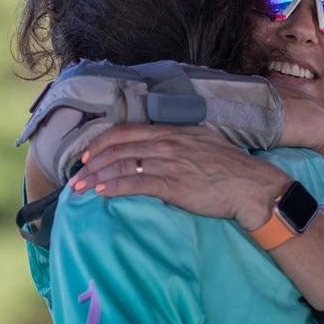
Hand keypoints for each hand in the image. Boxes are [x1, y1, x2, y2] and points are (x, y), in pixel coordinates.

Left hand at [73, 123, 287, 232]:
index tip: (88, 154)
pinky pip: (136, 183)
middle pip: (119, 146)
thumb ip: (179, 144)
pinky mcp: (172, 184)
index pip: (129, 131)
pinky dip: (114, 187)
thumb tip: (159, 153)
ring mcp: (169, 162)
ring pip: (122, 164)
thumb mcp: (202, 143)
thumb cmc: (228, 167)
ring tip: (80, 188)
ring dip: (97, 176)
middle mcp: (168, 142)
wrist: (248, 185)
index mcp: (174, 131)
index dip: (103, 141)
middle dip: (92, 161)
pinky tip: (101, 193)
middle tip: (76, 175)